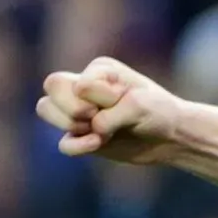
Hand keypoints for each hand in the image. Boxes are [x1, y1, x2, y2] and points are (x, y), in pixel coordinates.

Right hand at [37, 56, 185, 164]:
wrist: (172, 137)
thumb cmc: (159, 112)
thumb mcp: (140, 105)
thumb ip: (111, 112)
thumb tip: (91, 128)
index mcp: (98, 71)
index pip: (70, 79)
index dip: (88, 98)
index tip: (117, 102)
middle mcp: (84, 87)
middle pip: (50, 87)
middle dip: (70, 108)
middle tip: (96, 117)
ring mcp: (80, 112)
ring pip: (46, 109)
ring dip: (69, 124)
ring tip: (98, 132)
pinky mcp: (83, 137)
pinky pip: (63, 144)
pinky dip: (76, 147)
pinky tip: (97, 144)